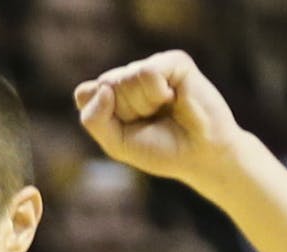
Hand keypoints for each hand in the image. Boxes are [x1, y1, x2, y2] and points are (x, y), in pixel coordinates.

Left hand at [74, 51, 244, 192]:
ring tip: (164, 110)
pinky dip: (157, 94)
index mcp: (112, 94)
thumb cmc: (160, 150)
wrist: (201, 155)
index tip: (127, 129)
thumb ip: (94, 119)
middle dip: (126, 113)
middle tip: (151, 121)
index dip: (103, 117)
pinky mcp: (174, 61)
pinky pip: (147, 72)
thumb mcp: (116, 143)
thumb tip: (104, 87)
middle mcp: (130, 76)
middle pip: (105, 86)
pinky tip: (174, 99)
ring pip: (125, 78)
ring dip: (143, 104)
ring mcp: (151, 66)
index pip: (85, 94)